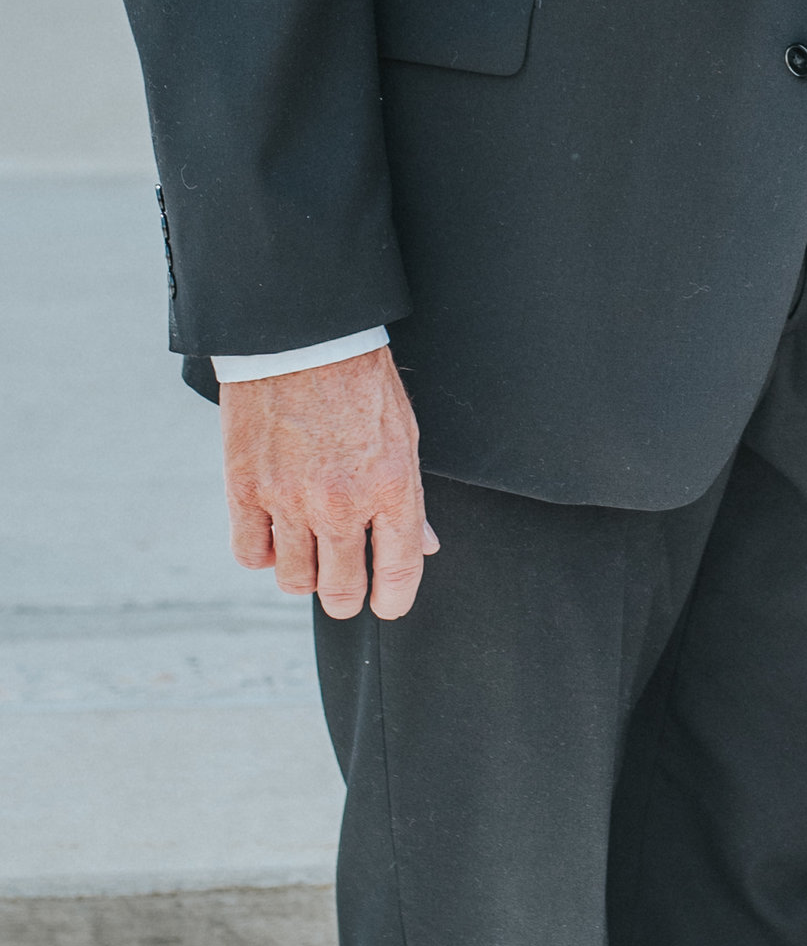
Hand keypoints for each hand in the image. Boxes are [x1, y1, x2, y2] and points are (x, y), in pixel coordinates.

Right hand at [222, 346, 436, 621]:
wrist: (302, 339)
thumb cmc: (359, 383)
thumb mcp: (404, 436)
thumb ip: (411, 500)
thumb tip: (423, 545)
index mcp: (391, 488)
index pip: (399, 571)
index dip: (395, 600)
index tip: (388, 606)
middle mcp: (341, 503)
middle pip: (342, 588)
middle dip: (349, 598)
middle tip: (348, 590)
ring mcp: (290, 500)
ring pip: (296, 580)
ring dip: (307, 577)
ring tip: (312, 556)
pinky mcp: (245, 490)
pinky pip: (251, 554)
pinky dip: (264, 555)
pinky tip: (276, 537)